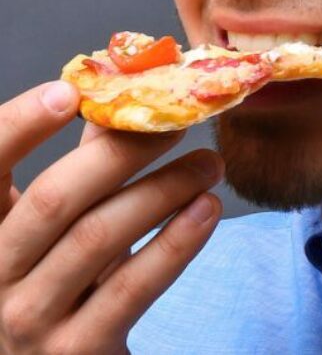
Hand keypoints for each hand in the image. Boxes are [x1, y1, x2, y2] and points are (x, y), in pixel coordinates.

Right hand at [0, 80, 223, 353]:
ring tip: (209, 162)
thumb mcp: (56, 227)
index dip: (19, 124)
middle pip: (53, 200)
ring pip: (98, 238)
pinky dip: (175, 243)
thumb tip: (126, 86)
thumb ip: (84, 160)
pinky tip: (206, 209)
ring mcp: (29, 320)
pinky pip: (130, 289)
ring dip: (163, 190)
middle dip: (119, 152)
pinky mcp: (76, 353)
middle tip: (176, 121)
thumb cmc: (60, 280)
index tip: (70, 90)